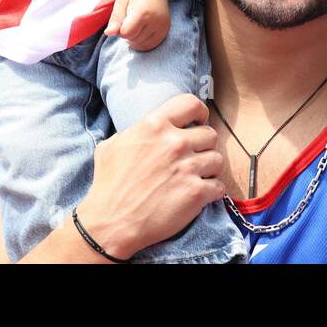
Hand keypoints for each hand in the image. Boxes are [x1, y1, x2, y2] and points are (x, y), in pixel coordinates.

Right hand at [74, 94, 224, 259]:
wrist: (111, 223)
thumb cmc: (108, 185)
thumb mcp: (113, 145)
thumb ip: (136, 131)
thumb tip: (148, 129)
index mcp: (154, 126)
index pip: (190, 104)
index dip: (199, 112)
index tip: (198, 121)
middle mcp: (174, 143)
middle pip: (210, 134)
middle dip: (203, 146)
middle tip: (193, 157)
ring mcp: (187, 167)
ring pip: (217, 159)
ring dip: (208, 169)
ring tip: (194, 178)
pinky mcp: (196, 193)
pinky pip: (219, 186)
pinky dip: (212, 192)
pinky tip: (198, 196)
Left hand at [105, 0, 170, 50]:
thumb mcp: (121, 2)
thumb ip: (115, 19)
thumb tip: (108, 33)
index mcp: (143, 12)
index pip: (126, 33)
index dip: (120, 28)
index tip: (123, 17)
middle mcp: (155, 22)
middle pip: (133, 40)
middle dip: (127, 33)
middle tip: (130, 19)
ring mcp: (162, 28)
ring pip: (141, 45)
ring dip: (134, 38)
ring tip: (135, 24)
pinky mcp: (165, 32)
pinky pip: (150, 46)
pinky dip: (141, 43)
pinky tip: (140, 32)